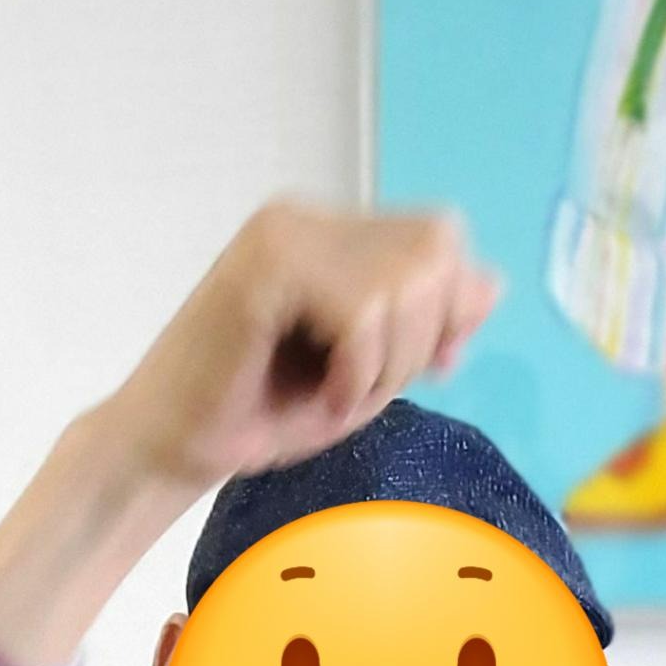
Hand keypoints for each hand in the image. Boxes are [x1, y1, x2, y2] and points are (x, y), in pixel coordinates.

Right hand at [107, 201, 500, 494]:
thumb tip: (492, 285)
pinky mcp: (265, 264)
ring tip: (337, 395)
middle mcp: (310, 218)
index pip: (440, 240)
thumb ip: (427, 329)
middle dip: (420, 338)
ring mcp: (285, 232)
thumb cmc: (262, 416)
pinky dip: (357, 370)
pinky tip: (320, 396)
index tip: (423, 369)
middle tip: (365, 387)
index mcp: (333, 234)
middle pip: (436, 249)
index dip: (449, 309)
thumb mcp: (369, 375)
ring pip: (404, 279)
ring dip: (386, 364)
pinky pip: (360, 308)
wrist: (173, 448)